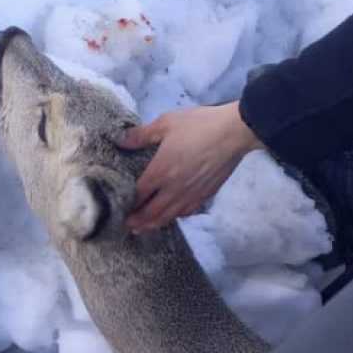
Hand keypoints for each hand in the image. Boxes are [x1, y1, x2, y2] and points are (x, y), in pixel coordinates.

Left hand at [120, 101, 262, 232]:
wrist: (234, 133)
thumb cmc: (199, 125)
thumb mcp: (166, 123)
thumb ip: (142, 135)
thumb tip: (121, 141)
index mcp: (161, 171)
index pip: (139, 194)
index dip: (127, 204)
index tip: (118, 209)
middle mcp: (174, 188)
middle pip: (152, 212)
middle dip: (138, 221)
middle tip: (127, 226)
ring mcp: (191, 194)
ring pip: (169, 216)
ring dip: (154, 224)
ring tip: (144, 228)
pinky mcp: (206, 194)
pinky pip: (187, 212)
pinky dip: (175, 217)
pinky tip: (172, 215)